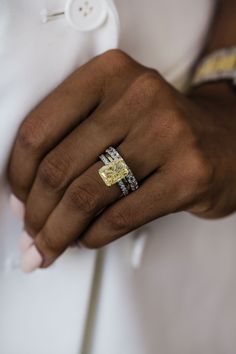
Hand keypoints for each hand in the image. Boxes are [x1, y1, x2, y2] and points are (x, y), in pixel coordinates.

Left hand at [8, 50, 235, 269]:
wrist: (223, 138)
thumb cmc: (160, 129)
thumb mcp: (115, 112)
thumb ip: (71, 142)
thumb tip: (27, 198)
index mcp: (109, 73)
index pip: (39, 129)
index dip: (19, 174)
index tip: (19, 200)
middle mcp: (139, 96)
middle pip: (60, 168)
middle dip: (37, 214)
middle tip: (32, 235)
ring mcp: (168, 135)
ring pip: (87, 196)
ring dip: (60, 232)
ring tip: (51, 245)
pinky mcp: (189, 174)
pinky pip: (121, 216)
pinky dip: (94, 236)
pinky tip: (87, 239)